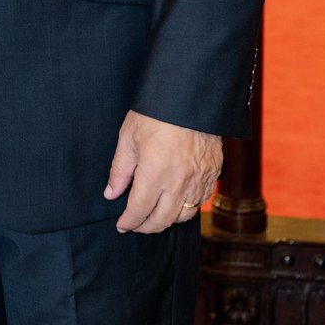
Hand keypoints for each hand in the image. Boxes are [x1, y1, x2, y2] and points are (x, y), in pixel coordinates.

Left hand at [103, 109, 221, 233]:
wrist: (190, 97)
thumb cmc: (156, 113)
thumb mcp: (129, 137)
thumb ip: (120, 170)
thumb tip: (111, 193)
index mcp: (155, 172)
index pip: (139, 209)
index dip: (129, 222)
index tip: (122, 225)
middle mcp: (179, 181)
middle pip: (162, 220)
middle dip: (146, 227)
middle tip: (135, 224)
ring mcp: (199, 180)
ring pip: (184, 215)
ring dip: (167, 220)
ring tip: (154, 215)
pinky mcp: (213, 174)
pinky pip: (200, 202)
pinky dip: (187, 207)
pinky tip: (176, 201)